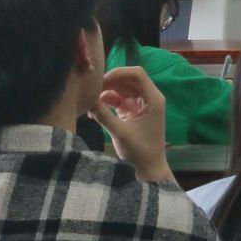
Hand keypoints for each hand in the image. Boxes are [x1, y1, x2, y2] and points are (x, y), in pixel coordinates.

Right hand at [96, 66, 171, 181]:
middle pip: (127, 80)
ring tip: (90, 102)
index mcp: (153, 98)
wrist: (148, 168)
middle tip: (91, 91)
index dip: (119, 72)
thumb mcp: (119, 132)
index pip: (137, 74)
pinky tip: (94, 111)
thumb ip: (103, 115)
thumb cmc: (139, 151)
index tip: (101, 80)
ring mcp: (140, 104)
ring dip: (106, 93)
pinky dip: (107, 102)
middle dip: (109, 83)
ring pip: (122, 89)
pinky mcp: (133, 112)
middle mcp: (149, 98)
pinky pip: (119, 100)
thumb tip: (87, 100)